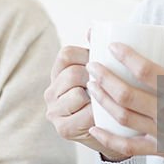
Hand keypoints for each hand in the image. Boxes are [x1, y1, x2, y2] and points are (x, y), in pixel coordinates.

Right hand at [44, 44, 130, 161]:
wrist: (112, 135)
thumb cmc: (109, 98)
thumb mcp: (102, 74)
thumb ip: (97, 53)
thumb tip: (93, 29)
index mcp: (57, 74)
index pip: (66, 55)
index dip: (87, 55)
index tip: (103, 63)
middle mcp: (50, 92)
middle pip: (73, 73)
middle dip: (95, 78)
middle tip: (111, 86)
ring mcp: (54, 111)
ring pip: (77, 94)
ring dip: (97, 97)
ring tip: (109, 101)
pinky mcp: (63, 129)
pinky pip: (84, 114)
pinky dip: (98, 113)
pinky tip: (106, 115)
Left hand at [86, 31, 163, 163]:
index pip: (148, 73)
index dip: (126, 57)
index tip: (113, 46)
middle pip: (128, 96)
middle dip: (105, 78)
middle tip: (93, 64)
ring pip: (124, 118)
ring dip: (103, 100)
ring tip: (92, 85)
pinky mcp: (162, 151)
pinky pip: (130, 148)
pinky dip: (109, 139)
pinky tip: (95, 126)